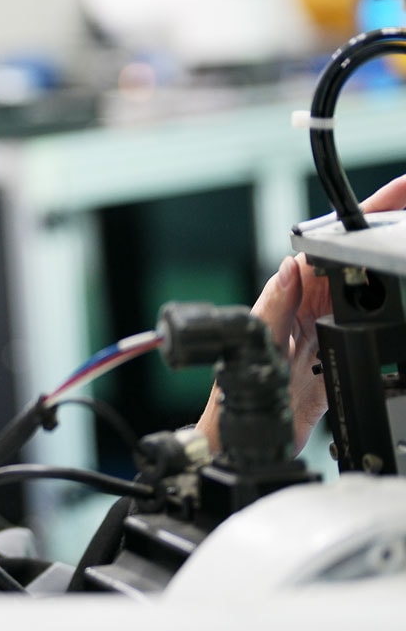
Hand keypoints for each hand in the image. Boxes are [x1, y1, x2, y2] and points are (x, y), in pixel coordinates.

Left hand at [197, 173, 405, 455]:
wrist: (252, 431)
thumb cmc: (240, 382)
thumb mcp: (258, 339)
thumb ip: (274, 303)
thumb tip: (291, 263)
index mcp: (289, 291)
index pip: (328, 247)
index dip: (358, 220)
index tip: (391, 198)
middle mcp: (309, 303)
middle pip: (354, 259)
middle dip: (384, 229)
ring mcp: (327, 326)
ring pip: (367, 286)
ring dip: (390, 266)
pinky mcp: (340, 352)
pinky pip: (369, 323)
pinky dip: (389, 307)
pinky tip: (402, 296)